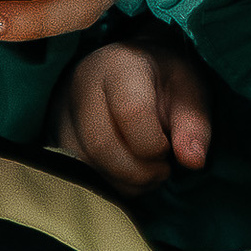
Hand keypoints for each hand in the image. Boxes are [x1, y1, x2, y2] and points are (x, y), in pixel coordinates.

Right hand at [52, 34, 211, 189]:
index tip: (170, 150)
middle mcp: (81, 85)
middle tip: (162, 169)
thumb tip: (193, 161)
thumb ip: (195, 124)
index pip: (131, 113)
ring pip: (86, 165)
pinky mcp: (55, 136)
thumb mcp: (190, 91)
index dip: (155, 145)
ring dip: (125, 182)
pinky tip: (126, 171)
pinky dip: (108, 183)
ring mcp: (61, 111)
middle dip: (140, 172)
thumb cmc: (164, 79)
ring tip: (146, 169)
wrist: (129, 67)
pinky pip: (78, 172)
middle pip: (102, 145)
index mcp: (120, 66)